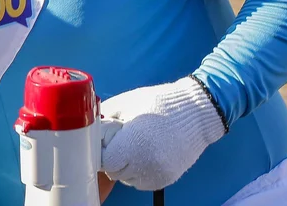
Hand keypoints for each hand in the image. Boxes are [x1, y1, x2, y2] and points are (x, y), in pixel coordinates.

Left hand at [100, 77, 225, 190]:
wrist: (196, 112)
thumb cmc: (158, 103)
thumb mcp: (125, 103)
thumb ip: (104, 116)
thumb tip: (89, 127)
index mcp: (133, 143)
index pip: (105, 161)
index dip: (102, 151)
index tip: (105, 141)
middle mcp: (145, 163)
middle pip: (115, 172)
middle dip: (113, 158)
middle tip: (119, 142)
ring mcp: (158, 173)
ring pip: (128, 180)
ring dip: (125, 167)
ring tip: (134, 147)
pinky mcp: (168, 179)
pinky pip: (142, 182)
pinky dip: (139, 172)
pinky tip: (145, 155)